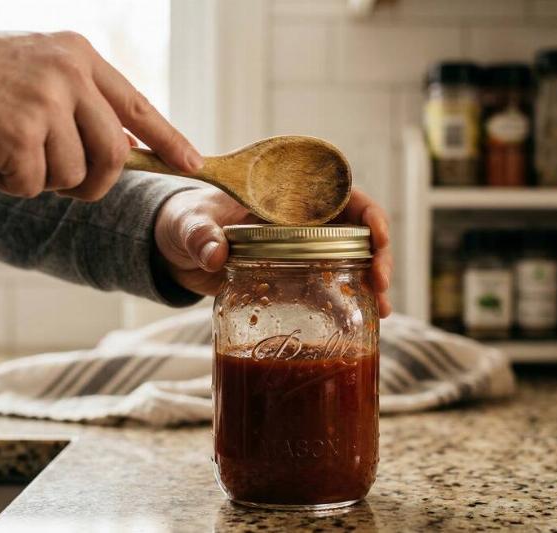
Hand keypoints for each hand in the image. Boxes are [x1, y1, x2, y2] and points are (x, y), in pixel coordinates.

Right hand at [0, 31, 201, 200]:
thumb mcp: (41, 73)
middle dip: (93, 182)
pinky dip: (9, 184)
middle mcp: (68, 73)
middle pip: (113, 155)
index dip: (169, 140)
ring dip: (42, 180)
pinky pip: (33, 185)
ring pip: (73, 175)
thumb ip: (85, 105)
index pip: (138, 107)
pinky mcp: (18, 132)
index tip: (193, 164)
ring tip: (10, 153)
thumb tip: (126, 148)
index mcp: (79, 56)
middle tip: (66, 182)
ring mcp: (45, 101)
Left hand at [154, 187, 392, 316]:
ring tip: (381, 308)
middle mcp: (300, 217)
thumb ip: (199, 234)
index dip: (365, 210)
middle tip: (382, 284)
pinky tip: (364, 319)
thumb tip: (215, 254)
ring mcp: (300, 247)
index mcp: (282, 192)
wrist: (175, 249)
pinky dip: (349, 298)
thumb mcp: (187, 224)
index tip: (377, 234)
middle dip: (378, 253)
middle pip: (356, 228)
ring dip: (371, 280)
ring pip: (351, 257)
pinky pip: (330, 282)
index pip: (337, 191)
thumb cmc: (183, 222)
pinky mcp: (294, 274)